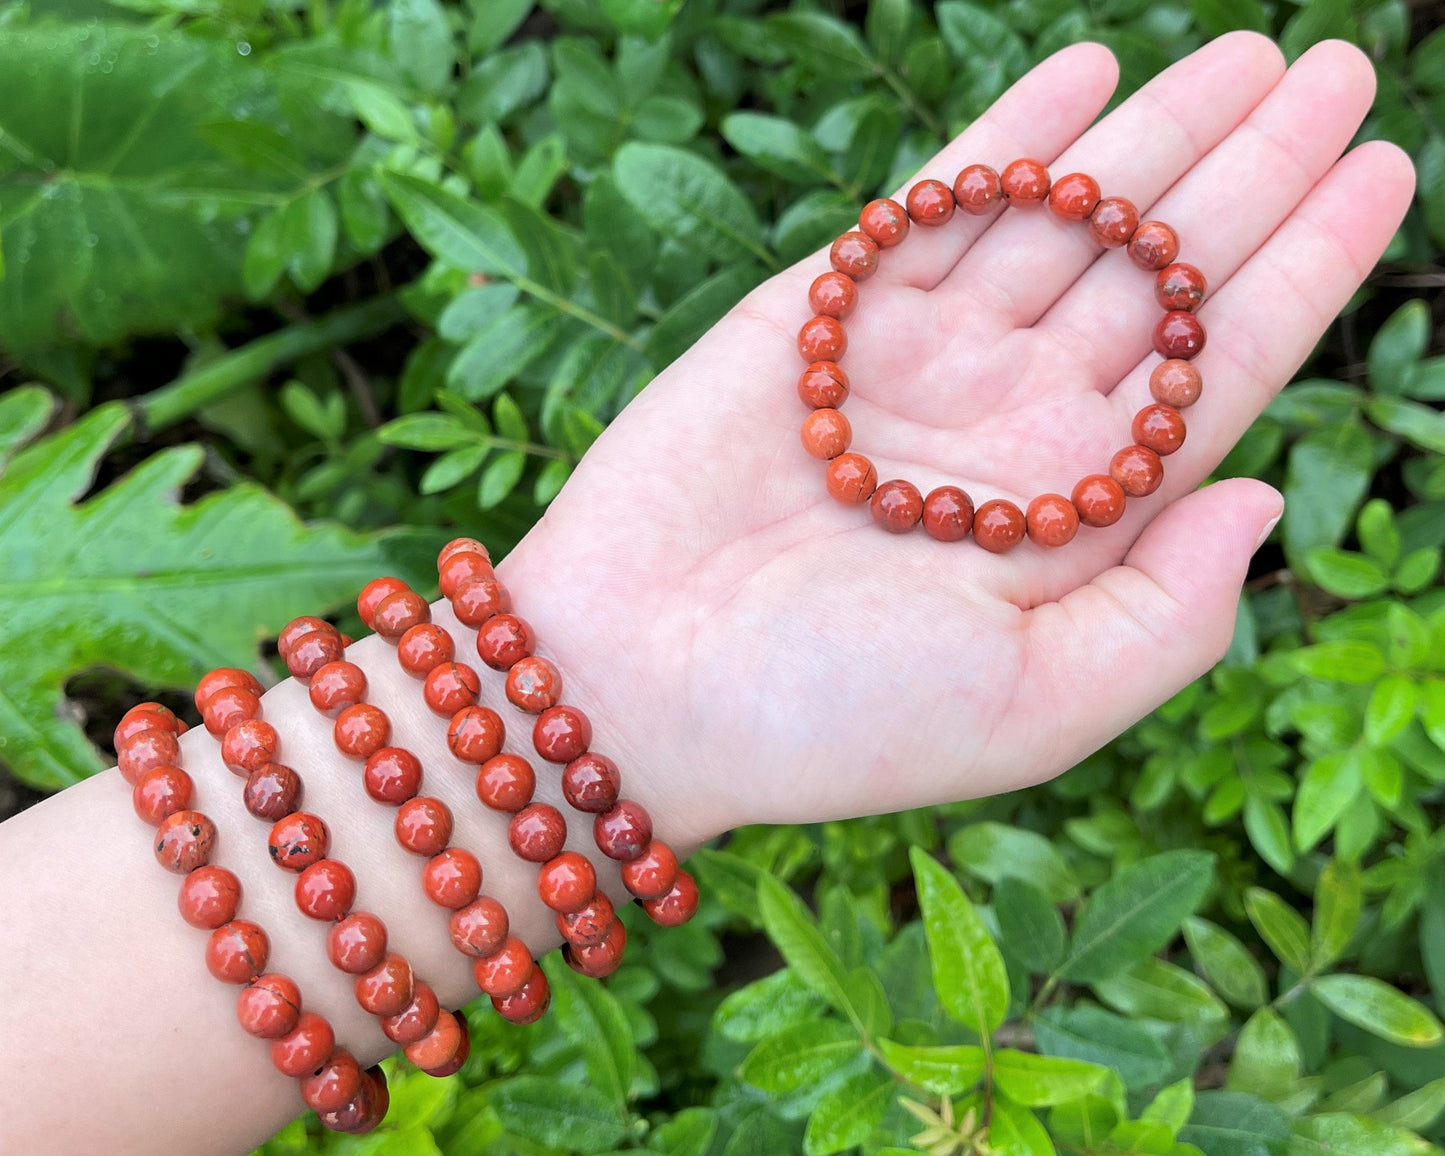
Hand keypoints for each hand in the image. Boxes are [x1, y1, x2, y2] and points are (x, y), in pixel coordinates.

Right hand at [503, 33, 1413, 844]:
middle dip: (1253, 172)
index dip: (1308, 266)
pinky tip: (1085, 74)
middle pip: (1157, 274)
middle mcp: (1010, 424)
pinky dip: (1009, 137)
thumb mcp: (1031, 707)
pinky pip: (935, 204)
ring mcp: (919, 361)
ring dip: (1155, 134)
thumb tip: (1262, 494)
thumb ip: (1169, 616)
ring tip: (1248, 56)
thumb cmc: (825, 716)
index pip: (1217, 368)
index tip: (1382, 166)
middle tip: (1338, 69)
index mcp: (1074, 515)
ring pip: (1062, 222)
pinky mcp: (824, 313)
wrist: (631, 678)